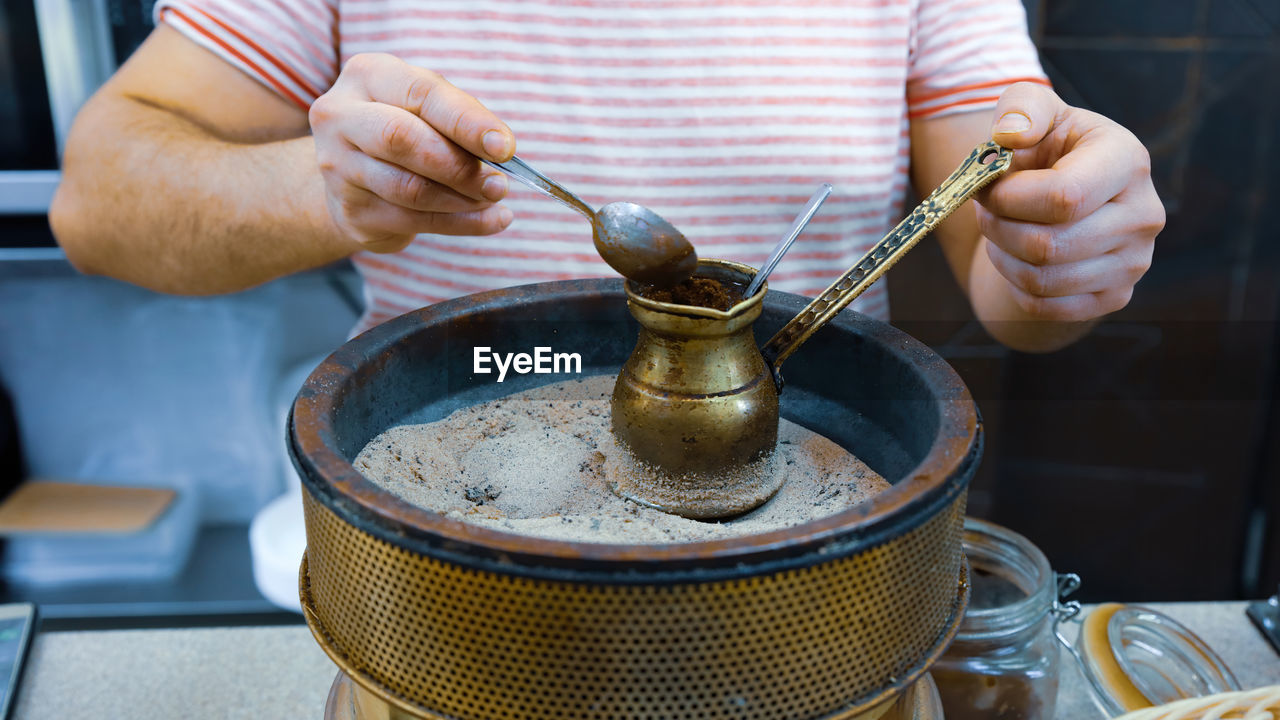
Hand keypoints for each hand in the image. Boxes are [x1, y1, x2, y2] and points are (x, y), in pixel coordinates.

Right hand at [309, 53, 514, 252]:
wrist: (350, 174)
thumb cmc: (401, 128)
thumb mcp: (425, 108)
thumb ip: (458, 120)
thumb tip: (500, 150)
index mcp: (367, 76)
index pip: (422, 93)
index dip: (466, 122)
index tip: (504, 147)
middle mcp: (341, 117)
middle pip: (403, 140)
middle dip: (459, 166)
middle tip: (499, 184)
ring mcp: (338, 167)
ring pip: (409, 188)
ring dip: (462, 200)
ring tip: (493, 199)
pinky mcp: (350, 211)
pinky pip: (412, 220)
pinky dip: (459, 224)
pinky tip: (488, 220)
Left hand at [974, 82, 1163, 321]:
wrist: (1066, 198)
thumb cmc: (1047, 149)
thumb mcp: (1036, 112)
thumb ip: (1021, 108)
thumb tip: (1011, 134)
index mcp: (1127, 160)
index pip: (1063, 197)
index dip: (1008, 198)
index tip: (987, 187)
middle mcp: (1143, 214)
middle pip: (1046, 244)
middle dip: (998, 227)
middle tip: (987, 209)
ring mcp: (1135, 261)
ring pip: (1041, 279)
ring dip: (1002, 255)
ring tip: (1000, 228)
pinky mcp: (1116, 295)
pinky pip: (1045, 305)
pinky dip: (1016, 284)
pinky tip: (1017, 256)